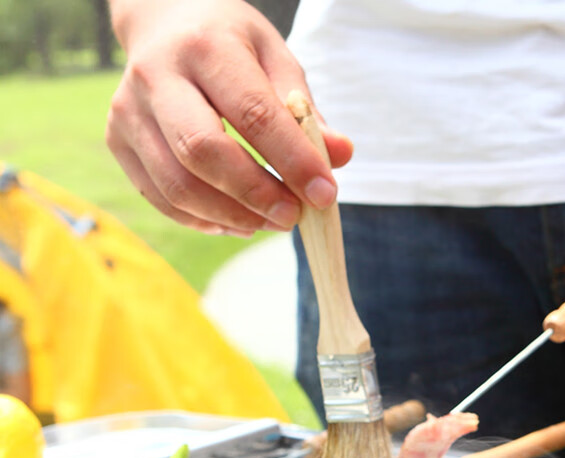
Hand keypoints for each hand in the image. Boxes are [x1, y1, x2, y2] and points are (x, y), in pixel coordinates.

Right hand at [106, 0, 352, 235]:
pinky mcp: (118, 141)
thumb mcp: (275, 59)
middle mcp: (157, 76)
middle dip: (255, 195)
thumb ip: (305, 112)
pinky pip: (162, 198)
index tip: (324, 194)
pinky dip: (204, 219)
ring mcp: (129, 111)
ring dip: (231, 216)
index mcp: (206, 47)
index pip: (253, 114)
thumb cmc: (230, 45)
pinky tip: (237, 221)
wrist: (163, 22)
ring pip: (178, 185)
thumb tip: (340, 156)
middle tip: (292, 217)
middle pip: (203, 153)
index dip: (291, 161)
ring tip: (269, 222)